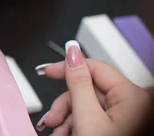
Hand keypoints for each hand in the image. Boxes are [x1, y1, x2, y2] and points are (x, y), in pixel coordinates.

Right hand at [37, 41, 151, 135]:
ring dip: (68, 120)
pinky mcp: (123, 128)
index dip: (66, 67)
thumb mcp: (86, 117)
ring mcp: (129, 117)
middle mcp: (134, 104)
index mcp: (132, 96)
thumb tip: (72, 52)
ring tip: (58, 135)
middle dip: (65, 106)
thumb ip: (77, 82)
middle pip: (88, 89)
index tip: (46, 72)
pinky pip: (95, 118)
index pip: (94, 66)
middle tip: (52, 120)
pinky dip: (78, 126)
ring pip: (88, 105)